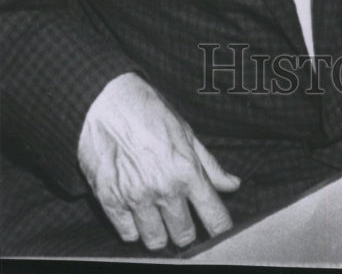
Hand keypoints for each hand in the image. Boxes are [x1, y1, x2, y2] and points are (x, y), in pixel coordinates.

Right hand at [78, 72, 239, 249]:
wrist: (108, 100)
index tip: (217, 228)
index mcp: (187, 170)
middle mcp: (163, 187)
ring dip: (159, 232)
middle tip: (180, 217)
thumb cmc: (150, 112)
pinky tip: (135, 210)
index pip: (215, 218)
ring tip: (156, 214)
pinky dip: (133, 227)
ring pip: (156, 241)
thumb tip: (233, 185)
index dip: (220, 228)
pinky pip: (128, 234)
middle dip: (186, 230)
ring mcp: (135, 196)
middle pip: (185, 236)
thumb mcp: (185, 132)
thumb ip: (209, 165)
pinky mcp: (110, 199)